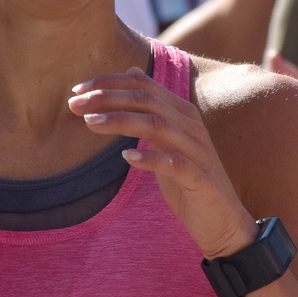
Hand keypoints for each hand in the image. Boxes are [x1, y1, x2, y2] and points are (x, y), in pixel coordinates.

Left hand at [68, 67, 256, 258]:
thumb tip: (131, 74)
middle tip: (74, 104)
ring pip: (157, 125)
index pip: (143, 84)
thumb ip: (150, 112)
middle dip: (107, 98)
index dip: (109, 82)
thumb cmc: (188, 182)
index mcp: (182, 113)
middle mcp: (192, 126)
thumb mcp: (166, 143)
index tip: (77, 89)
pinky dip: (150, 158)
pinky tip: (127, 157)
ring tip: (90, 124)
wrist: (223, 222)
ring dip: (121, 121)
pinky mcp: (202, 180)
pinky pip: (175, 164)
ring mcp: (198, 152)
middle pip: (146, 100)